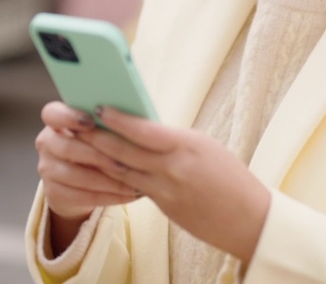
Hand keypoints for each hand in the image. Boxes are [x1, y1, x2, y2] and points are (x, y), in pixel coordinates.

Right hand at [35, 102, 143, 253]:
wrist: (84, 179)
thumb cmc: (101, 144)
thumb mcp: (103, 130)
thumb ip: (110, 123)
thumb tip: (137, 121)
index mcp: (57, 120)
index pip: (52, 113)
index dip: (70, 117)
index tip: (92, 122)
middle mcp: (47, 142)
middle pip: (67, 148)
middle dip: (98, 156)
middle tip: (124, 163)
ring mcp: (47, 169)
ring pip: (75, 176)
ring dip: (107, 181)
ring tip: (134, 184)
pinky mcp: (54, 193)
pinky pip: (82, 196)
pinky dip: (109, 196)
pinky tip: (129, 195)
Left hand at [85, 106, 271, 266]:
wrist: (248, 218)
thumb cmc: (231, 176)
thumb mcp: (204, 147)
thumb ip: (173, 139)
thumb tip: (141, 129)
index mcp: (187, 146)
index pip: (144, 130)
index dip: (118, 120)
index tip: (99, 107)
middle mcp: (173, 168)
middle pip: (124, 152)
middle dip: (97, 137)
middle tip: (77, 125)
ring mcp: (166, 191)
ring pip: (122, 172)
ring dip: (99, 157)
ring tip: (82, 144)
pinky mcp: (163, 207)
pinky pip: (132, 188)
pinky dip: (116, 176)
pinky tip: (103, 167)